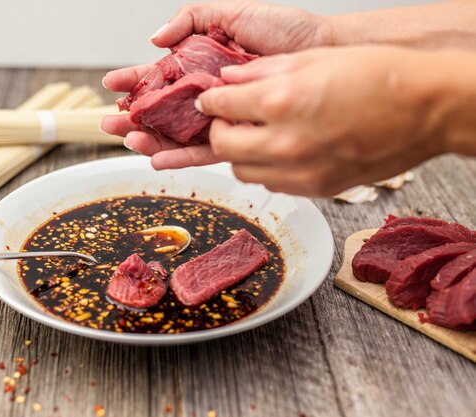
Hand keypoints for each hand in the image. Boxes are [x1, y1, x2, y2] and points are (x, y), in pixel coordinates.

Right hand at [101, 0, 331, 168]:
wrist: (323, 52)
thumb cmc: (285, 31)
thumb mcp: (231, 12)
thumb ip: (190, 19)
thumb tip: (156, 39)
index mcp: (202, 65)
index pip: (160, 75)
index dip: (135, 80)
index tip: (111, 84)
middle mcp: (208, 93)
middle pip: (163, 110)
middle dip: (134, 117)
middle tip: (111, 123)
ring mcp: (222, 115)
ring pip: (178, 133)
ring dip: (151, 139)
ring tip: (130, 141)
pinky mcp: (239, 133)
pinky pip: (206, 149)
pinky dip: (181, 156)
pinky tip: (159, 159)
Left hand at [197, 46, 450, 195]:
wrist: (427, 110)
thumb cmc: (380, 77)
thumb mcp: (315, 58)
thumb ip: (264, 70)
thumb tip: (231, 78)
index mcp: (282, 101)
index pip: (221, 106)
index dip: (210, 102)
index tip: (210, 101)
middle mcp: (285, 142)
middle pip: (222, 146)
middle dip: (217, 131)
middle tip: (226, 120)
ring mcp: (301, 171)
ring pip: (242, 172)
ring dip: (239, 153)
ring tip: (253, 135)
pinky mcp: (316, 189)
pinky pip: (272, 184)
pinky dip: (265, 169)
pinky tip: (278, 151)